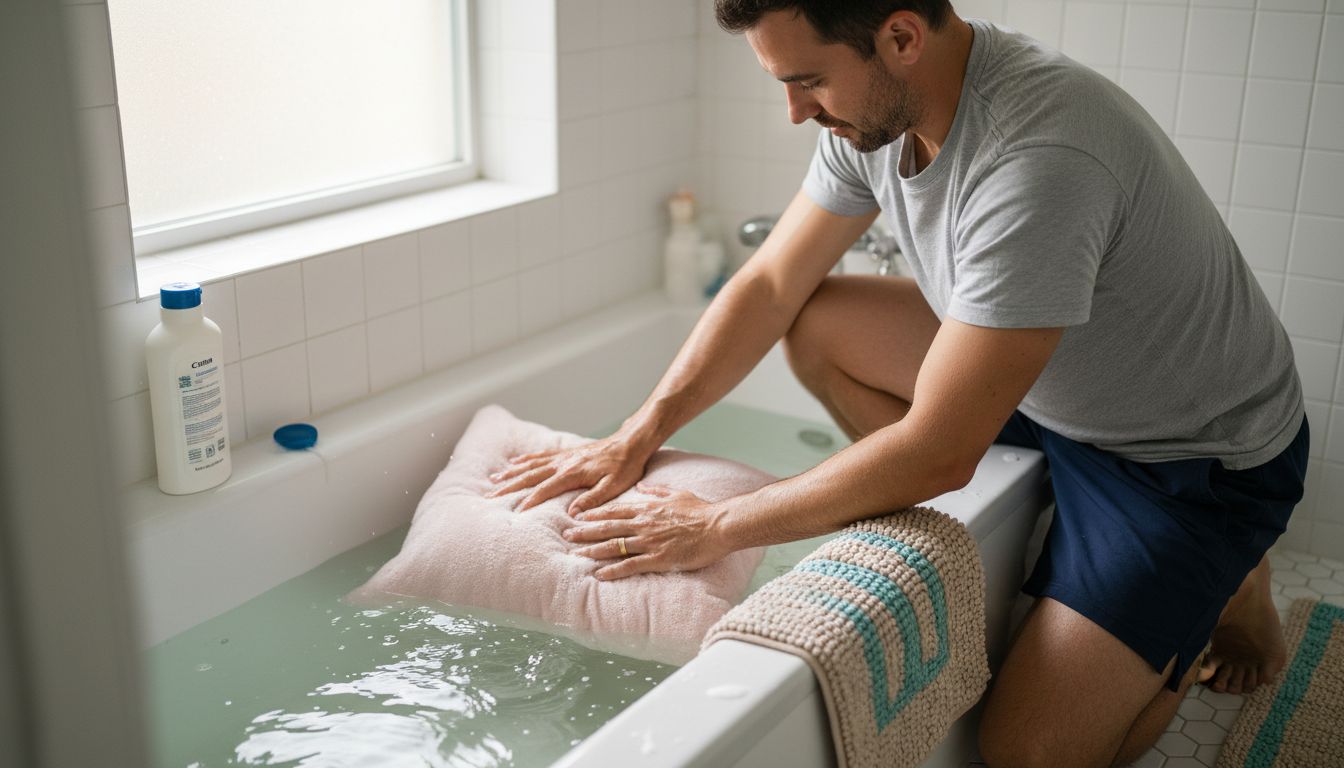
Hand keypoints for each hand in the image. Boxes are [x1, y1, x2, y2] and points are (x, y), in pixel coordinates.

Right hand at [486, 432, 653, 515]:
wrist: (632, 441)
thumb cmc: (626, 466)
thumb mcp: (614, 486)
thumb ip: (592, 499)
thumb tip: (571, 514)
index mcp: (573, 473)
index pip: (545, 489)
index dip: (530, 501)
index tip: (515, 511)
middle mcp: (564, 463)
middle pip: (530, 476)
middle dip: (509, 487)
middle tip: (490, 496)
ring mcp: (563, 457)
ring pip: (531, 465)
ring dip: (512, 473)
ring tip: (494, 480)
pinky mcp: (567, 453)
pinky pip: (541, 456)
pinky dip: (525, 460)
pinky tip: (515, 462)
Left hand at [562, 483, 730, 579]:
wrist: (719, 525)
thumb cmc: (701, 510)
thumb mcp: (677, 493)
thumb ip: (657, 490)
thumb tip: (643, 485)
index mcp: (647, 508)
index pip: (614, 510)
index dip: (594, 514)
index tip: (578, 516)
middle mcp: (644, 524)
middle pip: (608, 527)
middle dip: (584, 532)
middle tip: (566, 536)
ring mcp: (650, 542)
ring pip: (614, 546)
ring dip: (593, 550)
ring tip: (576, 554)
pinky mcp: (658, 559)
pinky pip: (630, 565)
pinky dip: (613, 570)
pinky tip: (599, 574)